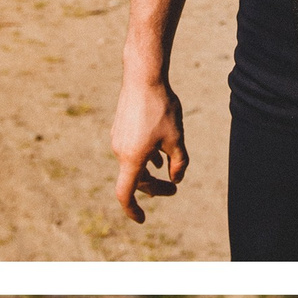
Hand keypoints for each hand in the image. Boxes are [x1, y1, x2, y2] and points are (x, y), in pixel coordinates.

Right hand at [108, 77, 189, 223]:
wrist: (142, 77)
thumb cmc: (161, 109)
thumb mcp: (177, 140)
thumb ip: (179, 164)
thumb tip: (176, 179)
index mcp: (132, 159)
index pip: (125, 194)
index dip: (132, 210)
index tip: (142, 219)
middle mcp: (120, 151)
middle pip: (135, 179)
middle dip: (154, 187)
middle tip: (174, 189)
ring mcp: (118, 138)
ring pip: (134, 163)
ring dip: (150, 172)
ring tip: (168, 173)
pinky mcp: (120, 127)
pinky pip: (131, 151)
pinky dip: (144, 158)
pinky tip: (157, 155)